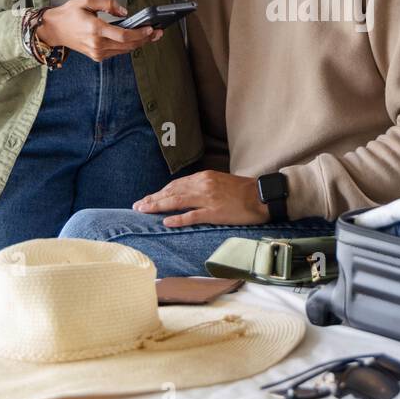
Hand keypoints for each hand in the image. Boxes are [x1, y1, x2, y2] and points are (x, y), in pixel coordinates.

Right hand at [37, 0, 162, 61]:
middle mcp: (97, 44)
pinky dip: (128, 46)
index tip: (151, 29)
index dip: (139, 34)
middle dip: (145, 39)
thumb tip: (125, 12)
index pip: (123, 35)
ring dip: (139, 43)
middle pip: (128, 45)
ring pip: (124, 50)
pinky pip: (117, 52)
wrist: (54, 29)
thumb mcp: (86, 0)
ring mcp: (97, 52)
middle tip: (158, 33)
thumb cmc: (69, 14)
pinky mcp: (97, 56)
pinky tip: (136, 39)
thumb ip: (108, 4)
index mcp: (95, 29)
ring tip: (151, 35)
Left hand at [133, 170, 267, 226]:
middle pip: (172, 192)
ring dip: (158, 206)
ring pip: (177, 201)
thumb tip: (185, 193)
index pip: (175, 185)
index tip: (147, 199)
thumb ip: (202, 186)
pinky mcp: (215, 212)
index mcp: (204, 177)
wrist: (261, 196)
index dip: (159, 192)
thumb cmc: (242, 191)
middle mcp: (203, 185)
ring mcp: (208, 199)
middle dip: (153, 199)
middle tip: (138, 206)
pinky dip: (178, 218)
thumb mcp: (219, 182)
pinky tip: (166, 221)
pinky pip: (192, 215)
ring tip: (144, 211)